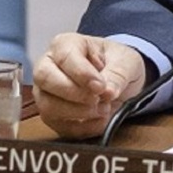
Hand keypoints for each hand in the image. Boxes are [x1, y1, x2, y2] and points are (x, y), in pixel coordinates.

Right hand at [32, 33, 146, 138]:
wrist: (120, 79)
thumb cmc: (117, 62)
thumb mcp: (126, 61)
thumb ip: (118, 74)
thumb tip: (108, 92)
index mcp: (66, 44)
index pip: (64, 57)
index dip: (82, 74)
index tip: (100, 87)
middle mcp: (48, 66)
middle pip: (45, 80)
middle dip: (75, 94)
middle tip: (99, 99)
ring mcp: (46, 92)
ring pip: (48, 106)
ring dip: (79, 113)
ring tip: (104, 109)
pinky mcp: (52, 114)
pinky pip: (58, 126)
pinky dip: (82, 127)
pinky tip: (100, 120)